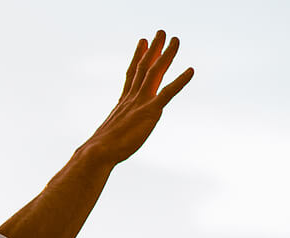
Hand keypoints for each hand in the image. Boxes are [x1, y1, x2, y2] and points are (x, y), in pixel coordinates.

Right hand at [85, 31, 193, 165]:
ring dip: (166, 55)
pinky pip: (168, 92)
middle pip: (144, 67)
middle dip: (153, 49)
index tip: (142, 42)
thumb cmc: (100, 150)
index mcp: (123, 103)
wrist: (99, 152)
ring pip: (155, 72)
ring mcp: (141, 103)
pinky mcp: (150, 111)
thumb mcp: (106, 136)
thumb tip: (98, 143)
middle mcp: (132, 98)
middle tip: (160, 32)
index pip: (132, 74)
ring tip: (175, 40)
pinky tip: (191, 70)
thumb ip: (111, 131)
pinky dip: (180, 81)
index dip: (138, 57)